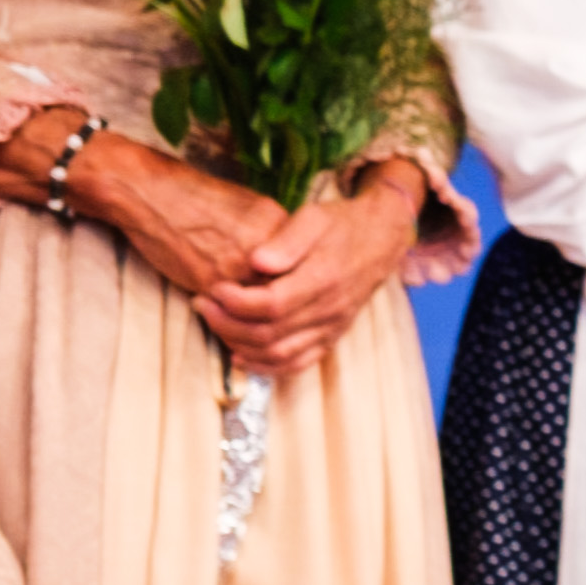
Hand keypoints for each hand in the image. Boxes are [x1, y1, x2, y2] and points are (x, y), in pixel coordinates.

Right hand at [0, 124, 287, 300]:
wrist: (151, 194)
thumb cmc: (195, 198)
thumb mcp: (246, 206)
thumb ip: (270, 233)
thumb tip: (284, 261)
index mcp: (276, 221)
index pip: (301, 264)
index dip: (294, 282)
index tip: (288, 292)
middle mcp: (265, 244)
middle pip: (287, 286)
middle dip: (281, 305)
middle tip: (272, 317)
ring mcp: (238, 263)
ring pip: (262, 304)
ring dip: (256, 318)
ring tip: (249, 323)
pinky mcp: (210, 280)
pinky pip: (232, 312)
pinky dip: (232, 321)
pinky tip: (225, 320)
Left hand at [197, 161, 428, 376]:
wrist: (382, 236)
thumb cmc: (341, 224)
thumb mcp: (313, 217)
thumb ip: (285, 240)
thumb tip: (255, 262)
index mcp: (324, 278)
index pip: (270, 305)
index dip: (234, 302)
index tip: (213, 287)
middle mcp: (329, 309)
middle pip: (268, 333)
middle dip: (226, 323)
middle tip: (204, 304)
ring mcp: (332, 326)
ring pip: (278, 354)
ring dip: (239, 345)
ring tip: (216, 324)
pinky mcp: (333, 336)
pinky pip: (297, 364)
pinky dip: (266, 367)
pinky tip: (241, 356)